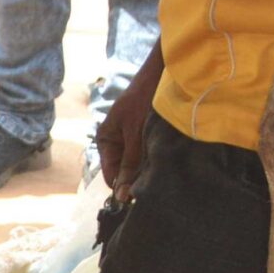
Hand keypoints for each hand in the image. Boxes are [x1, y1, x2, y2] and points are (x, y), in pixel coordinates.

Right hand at [96, 69, 155, 200]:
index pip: (111, 175)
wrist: (164, 73)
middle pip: (125, 171)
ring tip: (164, 170)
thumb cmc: (144, 100)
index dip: (123, 188)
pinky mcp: (148, 134)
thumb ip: (131, 164)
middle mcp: (117, 142)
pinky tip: (168, 159)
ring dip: (150, 167)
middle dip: (138, 178)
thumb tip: (122, 196)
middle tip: (156, 185)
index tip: (139, 199)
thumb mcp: (136, 135)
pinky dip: (157, 157)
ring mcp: (133, 138)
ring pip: (139, 163)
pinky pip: (149, 153)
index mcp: (106, 141)